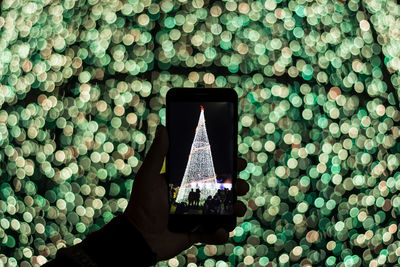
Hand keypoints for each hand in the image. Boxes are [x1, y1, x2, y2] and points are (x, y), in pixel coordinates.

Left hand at [124, 125, 248, 260]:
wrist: (138, 235)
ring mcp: (198, 215)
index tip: (239, 161)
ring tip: (237, 208)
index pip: (212, 170)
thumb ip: (157, 153)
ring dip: (236, 209)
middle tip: (241, 186)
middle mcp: (196, 196)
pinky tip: (220, 231)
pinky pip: (214, 233)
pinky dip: (221, 233)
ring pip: (225, 211)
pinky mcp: (197, 232)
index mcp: (188, 181)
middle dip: (239, 186)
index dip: (228, 165)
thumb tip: (163, 127)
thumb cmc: (142, 202)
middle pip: (225, 189)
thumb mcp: (148, 175)